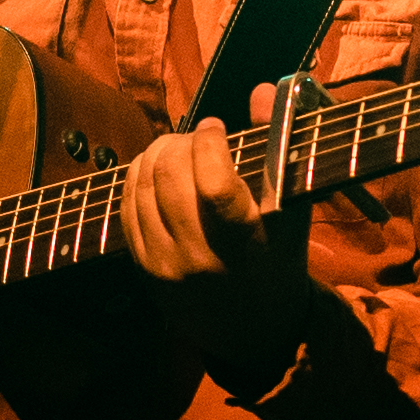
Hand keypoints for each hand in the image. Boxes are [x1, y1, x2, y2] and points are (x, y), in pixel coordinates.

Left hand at [118, 86, 315, 396]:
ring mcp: (168, 266)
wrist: (252, 330)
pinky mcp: (144, 270)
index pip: (214, 185)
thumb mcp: (293, 209)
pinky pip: (127, 209)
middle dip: (179, 142)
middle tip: (194, 137)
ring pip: (142, 187)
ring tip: (175, 149)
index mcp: (247, 245)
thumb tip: (263, 89)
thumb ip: (280, 146)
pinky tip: (155, 170)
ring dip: (155, 155)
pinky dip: (136, 179)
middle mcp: (203, 258)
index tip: (216, 128)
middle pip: (170, 177)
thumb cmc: (278, 259)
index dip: (209, 144)